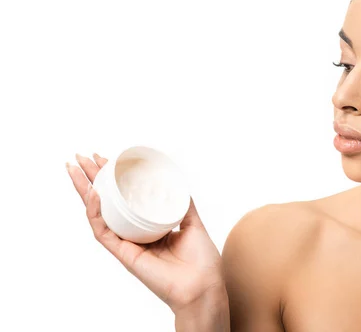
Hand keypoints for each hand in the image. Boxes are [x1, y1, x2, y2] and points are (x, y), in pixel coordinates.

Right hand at [66, 153, 225, 313]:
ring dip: (84, 191)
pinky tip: (93, 194)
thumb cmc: (200, 260)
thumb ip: (184, 205)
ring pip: (98, 214)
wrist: (202, 285)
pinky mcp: (124, 254)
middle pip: (105, 203)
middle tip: (79, 159)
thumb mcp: (193, 223)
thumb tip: (177, 183)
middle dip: (91, 180)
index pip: (124, 199)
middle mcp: (133, 234)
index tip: (106, 160)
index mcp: (147, 226)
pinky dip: (96, 213)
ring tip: (75, 171)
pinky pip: (103, 232)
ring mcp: (126, 243)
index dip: (113, 180)